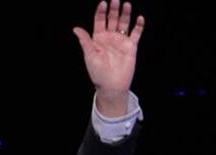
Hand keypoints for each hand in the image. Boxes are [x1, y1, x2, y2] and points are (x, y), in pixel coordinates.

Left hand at [72, 0, 145, 115]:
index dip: (101, 12)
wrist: (111, 86)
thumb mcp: (89, 56)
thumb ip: (85, 41)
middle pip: (112, 19)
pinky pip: (136, 33)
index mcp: (98, 38)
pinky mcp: (131, 46)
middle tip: (115, 0)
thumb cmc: (98, 73)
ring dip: (125, 14)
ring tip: (126, 4)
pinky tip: (139, 18)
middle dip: (113, 9)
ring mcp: (121, 40)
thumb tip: (76, 29)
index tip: (103, 3)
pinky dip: (138, 26)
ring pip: (124, 23)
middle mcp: (110, 37)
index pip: (99, 21)